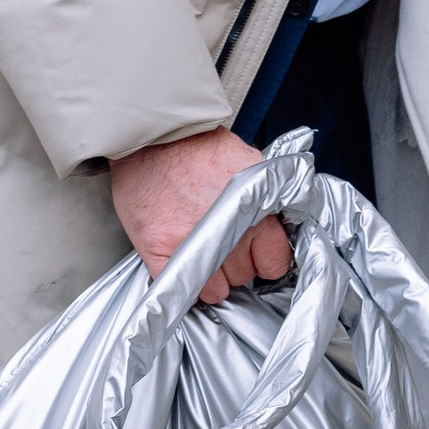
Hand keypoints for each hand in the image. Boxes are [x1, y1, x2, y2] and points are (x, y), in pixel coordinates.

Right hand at [110, 128, 290, 302]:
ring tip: (197, 250)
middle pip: (242, 278)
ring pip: (214, 291)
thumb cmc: (195, 147)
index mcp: (257, 209)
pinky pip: (181, 291)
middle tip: (218, 242)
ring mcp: (194, 244)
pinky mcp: (161, 251)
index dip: (262, 260)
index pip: (273, 264)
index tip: (253, 255)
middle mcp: (230, 231)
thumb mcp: (248, 164)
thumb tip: (278, 224)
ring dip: (206, 278)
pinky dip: (179, 283)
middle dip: (233, 265)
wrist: (150, 137)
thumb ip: (266, 199)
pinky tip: (179, 261)